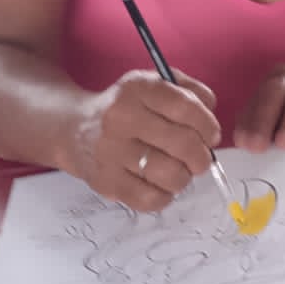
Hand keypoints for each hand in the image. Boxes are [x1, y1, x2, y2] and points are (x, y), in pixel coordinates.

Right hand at [66, 69, 221, 212]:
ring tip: (178, 170)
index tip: (211, 135)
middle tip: (200, 159)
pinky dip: (165, 196)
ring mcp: (111, 152)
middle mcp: (121, 118)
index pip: (186, 107)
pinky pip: (150, 199)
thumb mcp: (154, 84)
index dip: (208, 124)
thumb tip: (211, 111)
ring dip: (184, 177)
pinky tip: (160, 185)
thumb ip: (190, 90)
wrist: (73, 128)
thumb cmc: (126, 107)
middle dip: (202, 156)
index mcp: (137, 89)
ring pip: (170, 174)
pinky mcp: (105, 182)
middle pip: (183, 143)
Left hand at [236, 64, 284, 150]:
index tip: (243, 143)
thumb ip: (262, 117)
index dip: (249, 120)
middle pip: (276, 92)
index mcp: (278, 79)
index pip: (259, 98)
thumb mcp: (283, 102)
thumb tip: (243, 141)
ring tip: (284, 144)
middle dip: (264, 119)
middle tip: (258, 147)